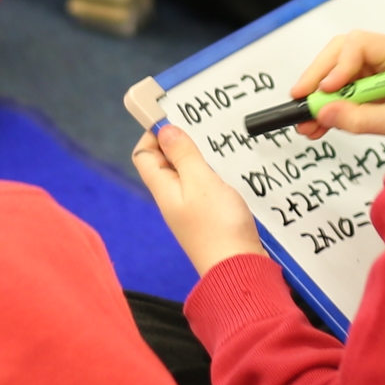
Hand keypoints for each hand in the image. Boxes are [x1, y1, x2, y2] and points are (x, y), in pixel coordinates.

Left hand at [132, 124, 266, 274]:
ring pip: (186, 172)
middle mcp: (173, 198)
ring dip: (197, 156)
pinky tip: (227, 169)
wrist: (239, 268)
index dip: (152, 132)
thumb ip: (184, 155)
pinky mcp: (209, 215)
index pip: (144, 154)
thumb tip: (165, 131)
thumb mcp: (201, 182)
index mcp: (164, 189)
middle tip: (197, 126)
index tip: (170, 115)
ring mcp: (190, 208)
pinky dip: (212, 172)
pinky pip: (203, 185)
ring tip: (214, 145)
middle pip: (164, 162)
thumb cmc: (219, 228)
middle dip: (178, 141)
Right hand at [293, 32, 384, 140]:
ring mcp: (378, 67)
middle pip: (340, 54)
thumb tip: (323, 112)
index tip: (325, 91)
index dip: (337, 66)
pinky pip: (343, 89)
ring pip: (337, 72)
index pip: (358, 45)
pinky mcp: (373, 84)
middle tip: (300, 101)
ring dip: (319, 96)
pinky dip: (330, 106)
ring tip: (306, 124)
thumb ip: (363, 118)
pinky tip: (319, 125)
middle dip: (318, 78)